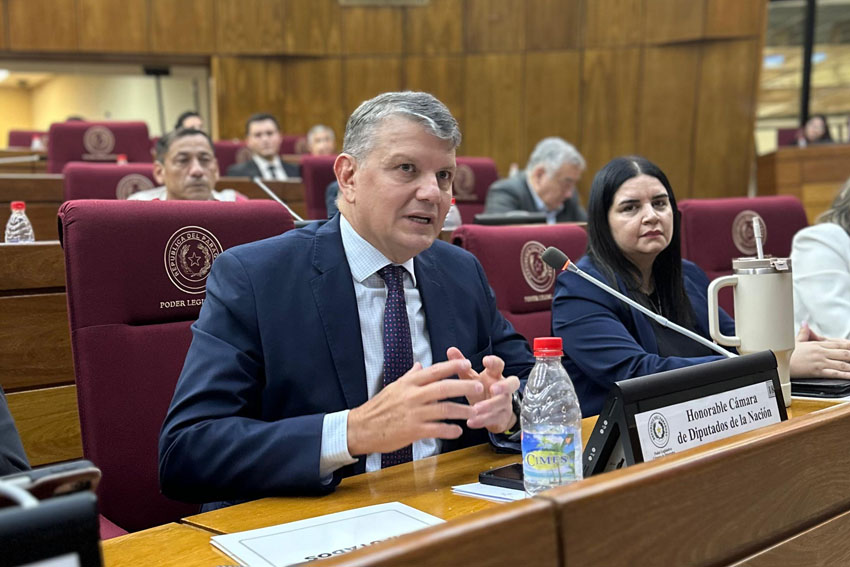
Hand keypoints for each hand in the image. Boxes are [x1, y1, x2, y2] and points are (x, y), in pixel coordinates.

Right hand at [346, 359, 482, 455]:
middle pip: (443, 388)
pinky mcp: (413, 431)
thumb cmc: (378, 408)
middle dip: (464, 386)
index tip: (466, 363)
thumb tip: (419, 366)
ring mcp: (414, 413)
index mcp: (408, 383)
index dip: (452, 366)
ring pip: (444, 409)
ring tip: (474, 412)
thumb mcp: (393, 387)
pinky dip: (449, 430)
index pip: (434, 371)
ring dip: (462, 410)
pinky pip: (437, 429)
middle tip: (479, 386)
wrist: (361, 428)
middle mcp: (412, 396)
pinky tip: (457, 431)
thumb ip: (409, 377)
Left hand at [446, 347, 519, 432]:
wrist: (494, 412)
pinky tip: (471, 422)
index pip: (499, 365)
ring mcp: (505, 403)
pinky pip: (494, 419)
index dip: (494, 362)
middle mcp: (503, 388)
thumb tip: (451, 349)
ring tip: (475, 409)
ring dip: (489, 406)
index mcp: (495, 375)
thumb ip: (462, 365)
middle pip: (512, 384)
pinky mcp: (502, 417)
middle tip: (492, 388)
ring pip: (501, 403)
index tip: (485, 360)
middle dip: (504, 386)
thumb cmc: (482, 390)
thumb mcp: (471, 378)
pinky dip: (482, 421)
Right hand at [790, 323, 849, 378]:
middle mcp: (820, 352)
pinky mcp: (817, 371)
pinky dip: (845, 375)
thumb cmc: (786, 354)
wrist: (778, 363)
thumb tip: (805, 324)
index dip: (849, 346)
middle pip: (844, 352)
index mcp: (817, 345)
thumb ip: (803, 332)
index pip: (839, 344)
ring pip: (842, 363)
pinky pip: (834, 373)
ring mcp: (820, 362)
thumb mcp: (795, 341)